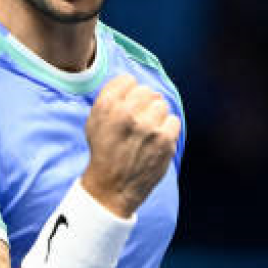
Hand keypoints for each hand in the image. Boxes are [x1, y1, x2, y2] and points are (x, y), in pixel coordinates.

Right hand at [80, 74, 180, 217]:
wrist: (112, 187)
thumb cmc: (104, 152)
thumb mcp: (94, 121)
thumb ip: (109, 97)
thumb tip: (131, 82)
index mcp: (108, 106)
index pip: (127, 80)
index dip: (128, 92)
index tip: (128, 105)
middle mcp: (127, 113)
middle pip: (147, 91)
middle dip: (143, 104)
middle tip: (138, 121)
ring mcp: (148, 127)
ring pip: (162, 104)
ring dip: (156, 116)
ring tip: (147, 132)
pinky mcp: (165, 140)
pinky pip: (174, 120)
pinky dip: (168, 129)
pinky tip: (157, 140)